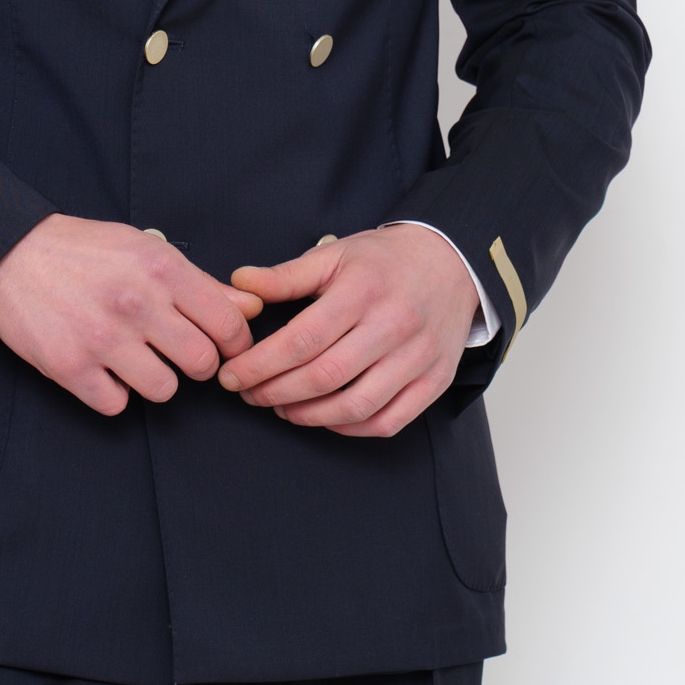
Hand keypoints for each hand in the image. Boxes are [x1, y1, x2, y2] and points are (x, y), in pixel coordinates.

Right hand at [0, 213, 259, 416]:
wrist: (11, 254)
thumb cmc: (86, 250)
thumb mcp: (147, 251)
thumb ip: (201, 283)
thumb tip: (252, 307)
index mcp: (162, 268)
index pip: (229, 324)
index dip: (235, 343)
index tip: (223, 346)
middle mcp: (136, 303)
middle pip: (202, 363)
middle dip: (197, 364)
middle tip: (178, 353)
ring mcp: (102, 338)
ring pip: (165, 390)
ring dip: (157, 380)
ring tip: (138, 359)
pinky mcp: (69, 367)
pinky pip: (117, 405)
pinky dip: (115, 393)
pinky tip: (105, 369)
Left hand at [217, 224, 478, 436]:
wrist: (452, 262)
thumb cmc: (385, 260)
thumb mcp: (334, 255)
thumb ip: (286, 275)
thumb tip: (240, 284)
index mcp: (362, 290)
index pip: (302, 339)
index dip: (260, 364)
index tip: (232, 376)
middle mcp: (394, 325)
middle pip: (324, 376)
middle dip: (276, 393)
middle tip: (250, 395)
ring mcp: (418, 357)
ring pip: (355, 406)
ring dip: (309, 417)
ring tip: (282, 408)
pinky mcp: (436, 380)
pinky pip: (389, 421)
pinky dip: (351, 429)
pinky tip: (325, 418)